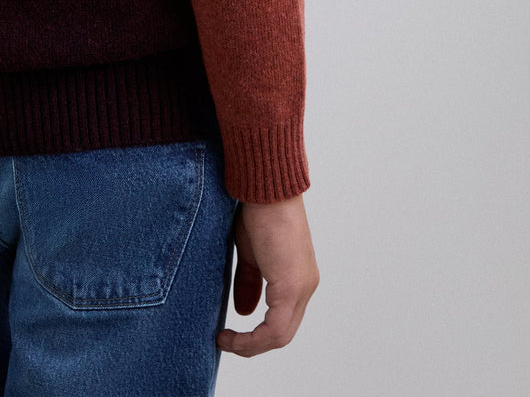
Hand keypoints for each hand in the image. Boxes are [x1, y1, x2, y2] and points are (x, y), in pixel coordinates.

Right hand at [216, 192, 318, 356]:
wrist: (264, 185)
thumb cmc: (256, 208)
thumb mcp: (250, 253)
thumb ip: (249, 282)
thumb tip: (244, 312)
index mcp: (297, 277)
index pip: (282, 319)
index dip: (256, 333)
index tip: (229, 333)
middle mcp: (305, 285)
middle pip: (283, 333)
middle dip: (252, 344)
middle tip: (225, 342)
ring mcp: (301, 286)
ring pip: (280, 335)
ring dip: (250, 345)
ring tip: (224, 341)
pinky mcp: (291, 285)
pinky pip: (275, 328)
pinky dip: (252, 338)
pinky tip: (230, 335)